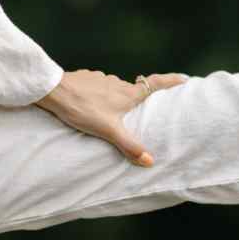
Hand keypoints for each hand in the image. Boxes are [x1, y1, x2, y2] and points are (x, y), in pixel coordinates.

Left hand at [35, 69, 188, 165]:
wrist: (53, 90)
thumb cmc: (82, 109)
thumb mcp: (108, 131)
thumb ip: (129, 146)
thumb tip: (150, 161)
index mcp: (127, 94)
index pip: (155, 84)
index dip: (171, 81)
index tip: (185, 79)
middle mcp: (117, 83)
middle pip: (135, 89)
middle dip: (141, 98)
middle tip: (144, 109)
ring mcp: (101, 79)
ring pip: (115, 89)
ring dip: (116, 99)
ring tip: (111, 114)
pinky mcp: (87, 79)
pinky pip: (99, 87)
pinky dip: (100, 96)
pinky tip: (91, 106)